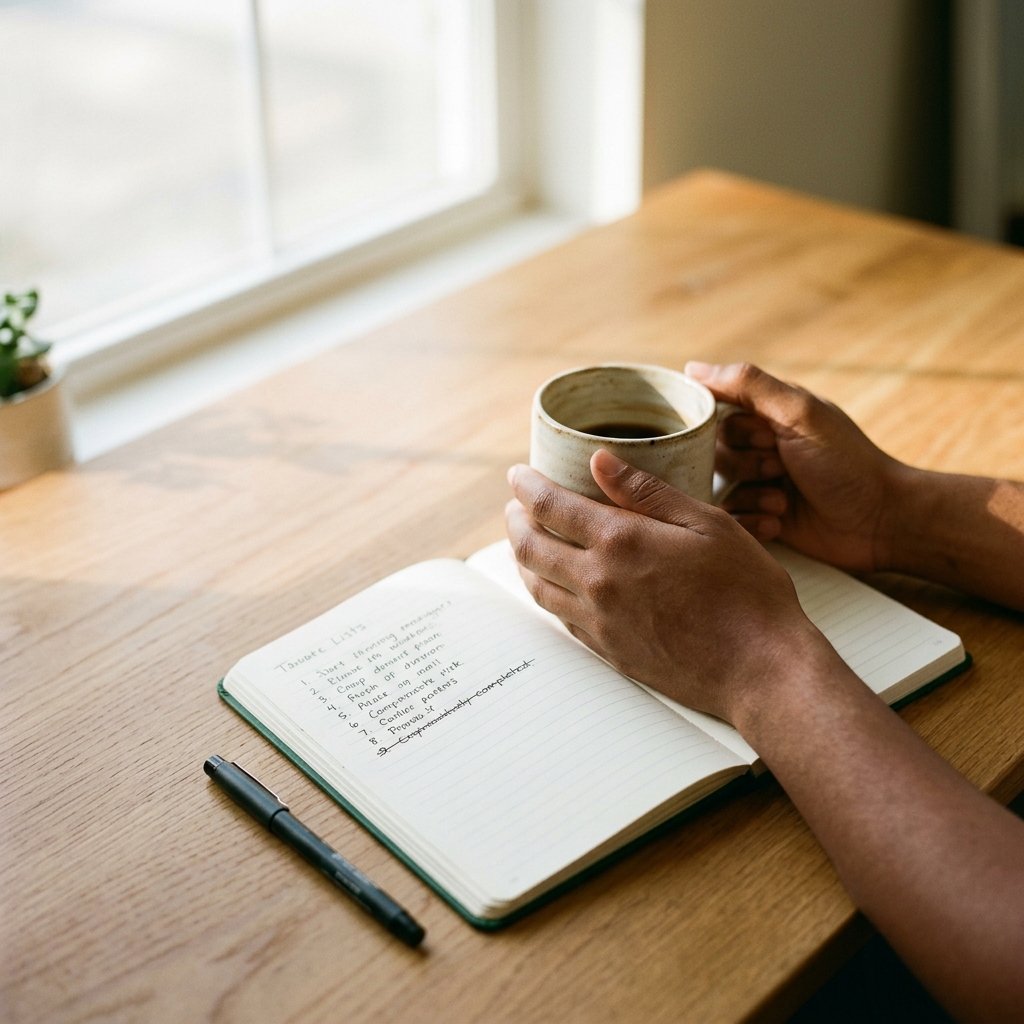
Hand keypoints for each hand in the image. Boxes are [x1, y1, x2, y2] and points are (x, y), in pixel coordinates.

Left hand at [505, 451, 827, 725]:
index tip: (517, 474)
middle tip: (515, 505)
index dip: (526, 486)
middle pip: (530, 547)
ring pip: (537, 586)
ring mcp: (599, 622)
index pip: (551, 506)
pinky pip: (559, 617)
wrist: (760, 669)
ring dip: (522, 558)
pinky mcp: (607, 651)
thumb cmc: (747, 591)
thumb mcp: (707, 523)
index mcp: (621, 542)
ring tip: (525, 539)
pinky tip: (553, 583)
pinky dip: (546, 592)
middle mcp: (598, 583)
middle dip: (515, 520)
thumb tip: (600, 460)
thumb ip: (648, 492)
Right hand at [687, 361, 904, 571]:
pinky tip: (780, 521)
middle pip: (714, 452)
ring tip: (783, 501)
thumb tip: (692, 367)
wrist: (880, 521)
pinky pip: (733, 518)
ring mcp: (762, 483)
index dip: (734, 429)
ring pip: (720, 486)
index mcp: (768, 414)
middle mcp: (761, 445)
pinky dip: (753, 521)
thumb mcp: (798, 414)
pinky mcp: (763, 516)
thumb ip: (748, 385)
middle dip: (745, 464)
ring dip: (752, 494)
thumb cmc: (845, 462)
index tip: (765, 437)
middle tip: (779, 467)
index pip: (716, 412)